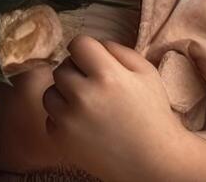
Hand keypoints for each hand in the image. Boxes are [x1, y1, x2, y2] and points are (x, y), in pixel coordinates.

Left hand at [40, 37, 205, 181]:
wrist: (155, 161)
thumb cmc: (153, 114)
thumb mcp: (146, 72)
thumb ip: (118, 50)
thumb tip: (93, 44)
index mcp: (107, 75)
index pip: (77, 44)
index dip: (86, 50)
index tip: (93, 61)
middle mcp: (84, 96)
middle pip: (62, 68)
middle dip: (76, 73)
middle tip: (95, 88)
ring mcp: (70, 119)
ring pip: (50, 92)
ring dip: (65, 95)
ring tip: (89, 106)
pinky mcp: (61, 139)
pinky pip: (50, 117)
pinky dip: (64, 119)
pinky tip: (85, 125)